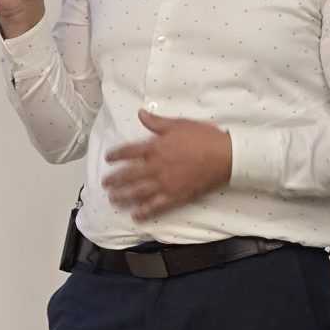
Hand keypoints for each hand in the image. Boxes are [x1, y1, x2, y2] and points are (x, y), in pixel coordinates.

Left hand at [102, 109, 232, 219]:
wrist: (225, 156)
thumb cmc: (203, 137)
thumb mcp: (178, 124)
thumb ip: (157, 122)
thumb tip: (140, 114)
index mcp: (155, 148)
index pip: (129, 152)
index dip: (116, 155)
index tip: (108, 158)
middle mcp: (155, 167)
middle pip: (128, 175)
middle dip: (114, 179)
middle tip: (104, 183)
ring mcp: (164, 184)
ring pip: (137, 192)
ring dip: (123, 196)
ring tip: (113, 199)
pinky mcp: (176, 196)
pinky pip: (156, 206)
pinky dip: (144, 212)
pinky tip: (135, 215)